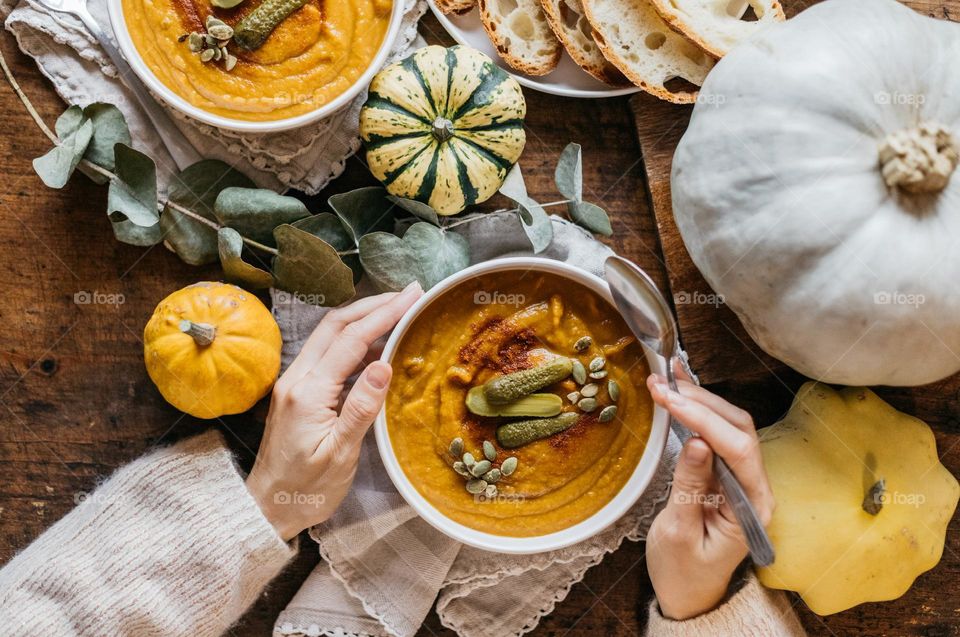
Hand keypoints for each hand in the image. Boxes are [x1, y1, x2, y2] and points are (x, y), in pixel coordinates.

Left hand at [246, 282, 422, 540]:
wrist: (267, 508)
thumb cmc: (306, 489)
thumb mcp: (339, 454)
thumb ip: (360, 408)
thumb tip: (383, 364)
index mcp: (308, 392)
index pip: (351, 340)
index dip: (384, 314)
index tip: (413, 297)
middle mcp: (297, 378)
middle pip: (335, 325)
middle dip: (373, 304)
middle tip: (409, 293)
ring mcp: (295, 383)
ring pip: (329, 336)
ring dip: (363, 318)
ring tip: (398, 310)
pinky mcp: (298, 392)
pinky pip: (327, 354)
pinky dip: (355, 340)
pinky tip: (377, 344)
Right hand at [644, 365, 774, 619]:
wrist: (689, 596)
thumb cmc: (683, 573)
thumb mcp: (678, 533)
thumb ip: (690, 486)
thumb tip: (696, 441)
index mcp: (753, 506)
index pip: (736, 449)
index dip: (704, 420)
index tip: (670, 400)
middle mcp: (754, 487)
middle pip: (737, 429)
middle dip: (699, 402)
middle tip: (661, 383)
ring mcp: (741, 479)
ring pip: (729, 426)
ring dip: (698, 399)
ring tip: (665, 378)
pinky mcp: (723, 474)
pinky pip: (715, 434)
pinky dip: (697, 409)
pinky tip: (680, 388)